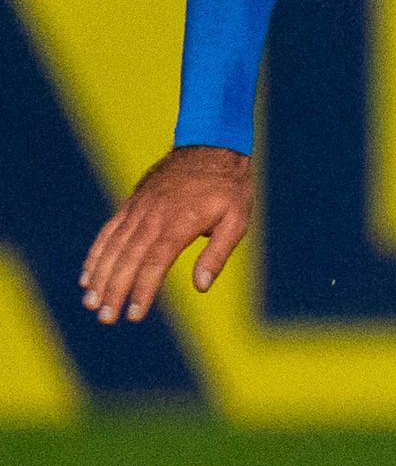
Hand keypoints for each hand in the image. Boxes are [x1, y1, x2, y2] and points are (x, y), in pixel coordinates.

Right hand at [81, 145, 255, 322]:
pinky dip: (96, 253)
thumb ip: (217, 254)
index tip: (134, 314)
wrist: (210, 147)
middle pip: (127, 260)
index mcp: (178, 224)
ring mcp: (138, 210)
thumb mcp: (236, 220)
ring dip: (99, 276)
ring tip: (90, 302)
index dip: (142, 290)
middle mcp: (152, 218)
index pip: (154, 264)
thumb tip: (201, 287)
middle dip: (113, 291)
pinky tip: (88, 274)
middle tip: (104, 318)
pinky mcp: (131, 205)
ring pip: (113, 247)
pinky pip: (109, 232)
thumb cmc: (227, 189)